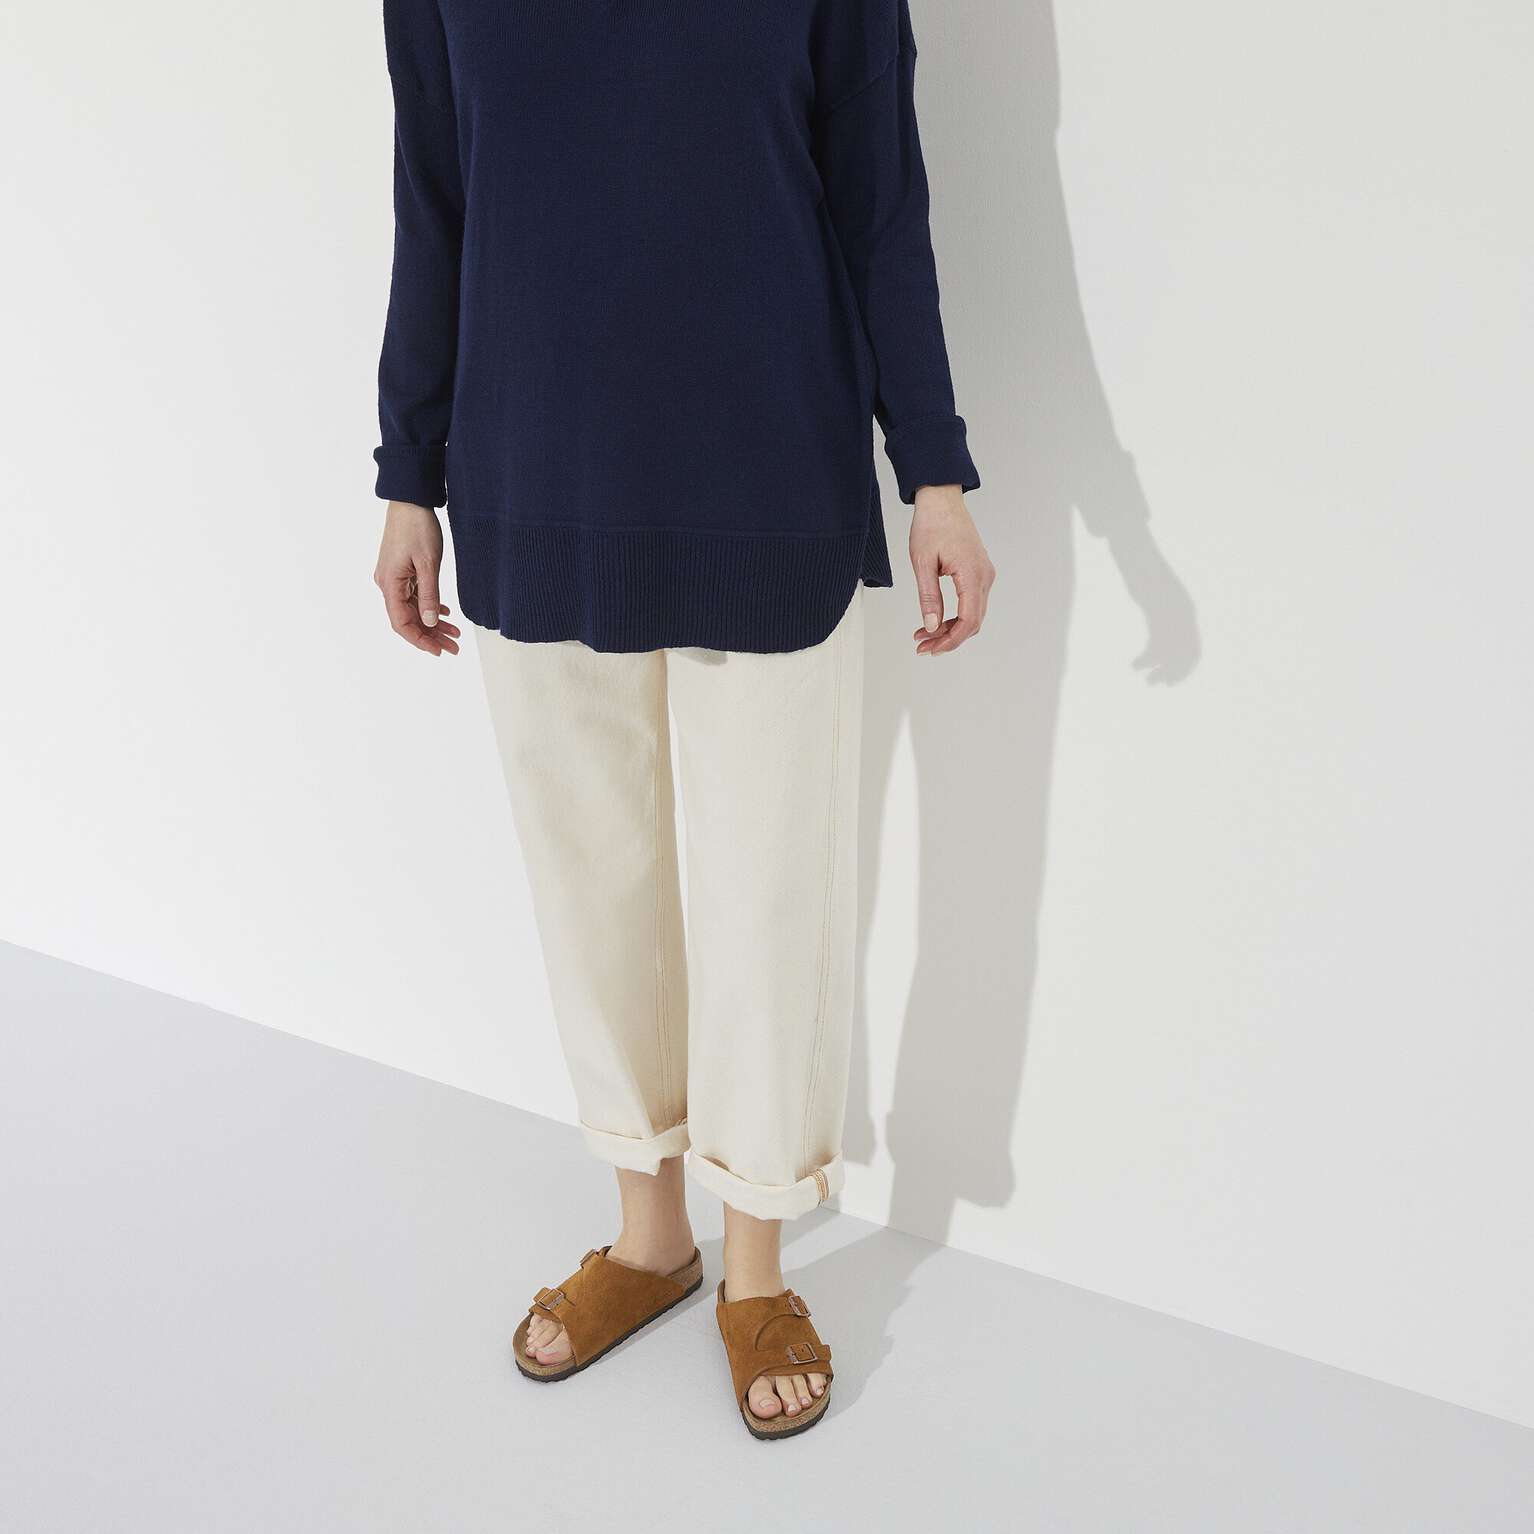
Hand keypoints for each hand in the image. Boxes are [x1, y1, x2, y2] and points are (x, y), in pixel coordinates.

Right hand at [374, 501, 461, 655]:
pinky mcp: (401, 571)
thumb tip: (430, 623)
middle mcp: (387, 583)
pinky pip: (414, 595)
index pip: (402, 623)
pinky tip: (445, 614)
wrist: (410, 500)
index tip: (440, 650)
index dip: (420, 640)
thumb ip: (430, 594)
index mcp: (389, 584)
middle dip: (431, 635)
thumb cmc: (417, 527)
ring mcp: (394, 577)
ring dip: (433, 622)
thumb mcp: (428, 563)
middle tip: (454, 647)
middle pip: (408, 619)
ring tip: (455, 633)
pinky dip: (429, 606)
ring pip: (413, 608)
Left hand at [908, 485, 995, 654]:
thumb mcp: (922, 562)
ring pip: (972, 614)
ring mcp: (984, 574)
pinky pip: (971, 602)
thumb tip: (931, 626)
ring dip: (950, 628)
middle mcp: (984, 576)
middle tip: (922, 647)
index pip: (969, 620)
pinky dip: (955, 615)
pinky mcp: (979, 572)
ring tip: (924, 635)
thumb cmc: (931, 524)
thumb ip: (929, 596)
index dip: (951, 640)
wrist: (942, 499)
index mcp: (972, 574)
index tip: (931, 649)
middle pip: (973, 621)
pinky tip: (935, 620)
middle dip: (948, 638)